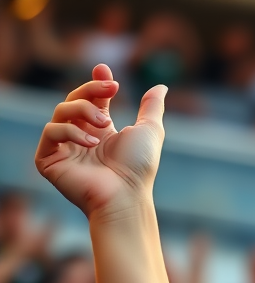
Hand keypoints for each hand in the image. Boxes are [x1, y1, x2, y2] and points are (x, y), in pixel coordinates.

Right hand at [35, 64, 166, 221]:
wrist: (126, 196)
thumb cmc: (139, 169)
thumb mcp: (149, 131)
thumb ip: (152, 108)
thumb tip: (160, 86)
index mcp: (101, 132)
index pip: (91, 99)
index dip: (95, 83)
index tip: (104, 70)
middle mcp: (81, 137)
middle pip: (74, 99)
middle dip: (91, 89)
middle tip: (111, 89)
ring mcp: (64, 148)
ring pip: (61, 110)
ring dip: (83, 111)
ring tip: (104, 125)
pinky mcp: (49, 159)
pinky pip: (51, 131)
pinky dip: (69, 131)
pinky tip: (90, 143)